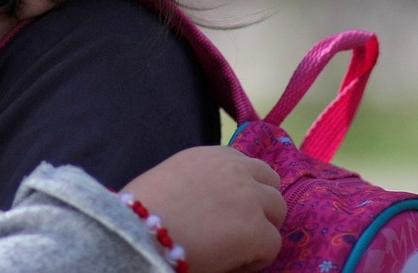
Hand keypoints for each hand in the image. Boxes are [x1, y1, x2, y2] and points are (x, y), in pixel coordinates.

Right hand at [121, 146, 284, 272]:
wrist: (139, 230)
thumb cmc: (143, 209)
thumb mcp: (172, 178)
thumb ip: (200, 180)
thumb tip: (212, 200)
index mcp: (210, 155)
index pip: (245, 164)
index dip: (242, 186)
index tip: (229, 205)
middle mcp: (235, 169)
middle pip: (271, 182)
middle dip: (261, 202)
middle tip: (240, 226)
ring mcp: (251, 198)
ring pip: (278, 211)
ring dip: (262, 227)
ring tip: (235, 245)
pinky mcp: (259, 230)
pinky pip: (272, 245)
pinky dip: (255, 257)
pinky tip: (227, 261)